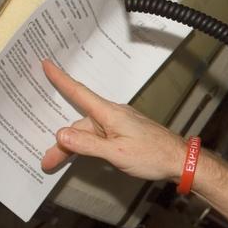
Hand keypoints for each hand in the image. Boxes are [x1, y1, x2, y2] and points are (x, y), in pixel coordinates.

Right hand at [39, 59, 185, 180]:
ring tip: (56, 163)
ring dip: (73, 146)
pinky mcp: (124, 133)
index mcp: (110, 114)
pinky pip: (99, 136)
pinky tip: (81, 154)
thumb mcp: (117, 153)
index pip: (79, 93)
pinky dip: (86, 145)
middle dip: (61, 142)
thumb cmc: (153, 155)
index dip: (61, 79)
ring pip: (88, 133)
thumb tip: (61, 134)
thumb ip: (88, 144)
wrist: (181, 161)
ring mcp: (119, 124)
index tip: (46, 64)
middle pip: (79, 124)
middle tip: (47, 161)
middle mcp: (113, 115)